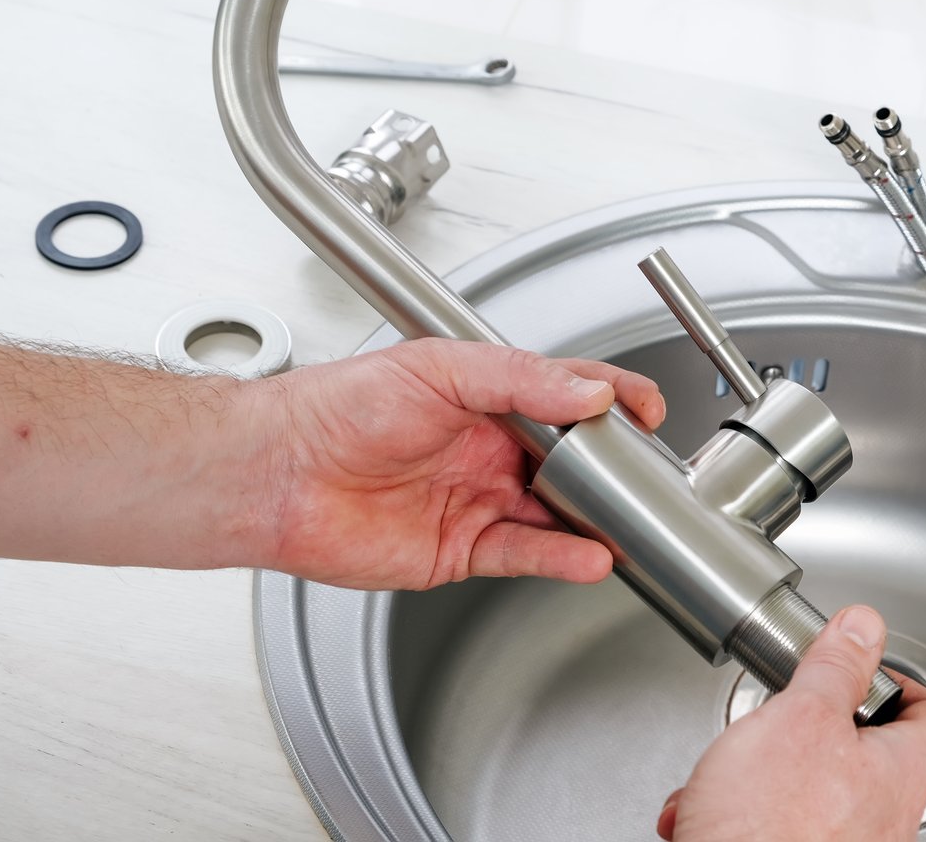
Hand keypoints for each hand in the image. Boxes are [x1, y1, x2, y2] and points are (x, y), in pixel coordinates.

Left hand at [248, 339, 664, 589]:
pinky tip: (588, 556)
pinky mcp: (460, 550)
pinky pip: (524, 554)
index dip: (611, 400)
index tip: (646, 408)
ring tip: (630, 526)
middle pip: (571, 461)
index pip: (567, 394)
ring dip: (595, 521)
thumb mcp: (440, 368)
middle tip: (644, 475)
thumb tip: (586, 394)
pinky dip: (560, 557)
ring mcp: (476, 501)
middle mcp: (487, 450)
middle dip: (612, 469)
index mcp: (486, 398)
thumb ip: (520, 379)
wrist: (279, 471)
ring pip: (555, 514)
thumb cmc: (338, 406)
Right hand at [657, 606, 925, 841]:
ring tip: (727, 773)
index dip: (902, 683)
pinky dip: (742, 813)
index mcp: (899, 776)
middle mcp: (884, 823)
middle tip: (781, 717)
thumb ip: (836, 668)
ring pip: (812, 792)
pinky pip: (779, 828)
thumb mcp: (800, 717)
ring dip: (760, 773)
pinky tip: (706, 812)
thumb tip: (865, 627)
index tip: (864, 669)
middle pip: (865, 754)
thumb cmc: (766, 830)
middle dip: (806, 729)